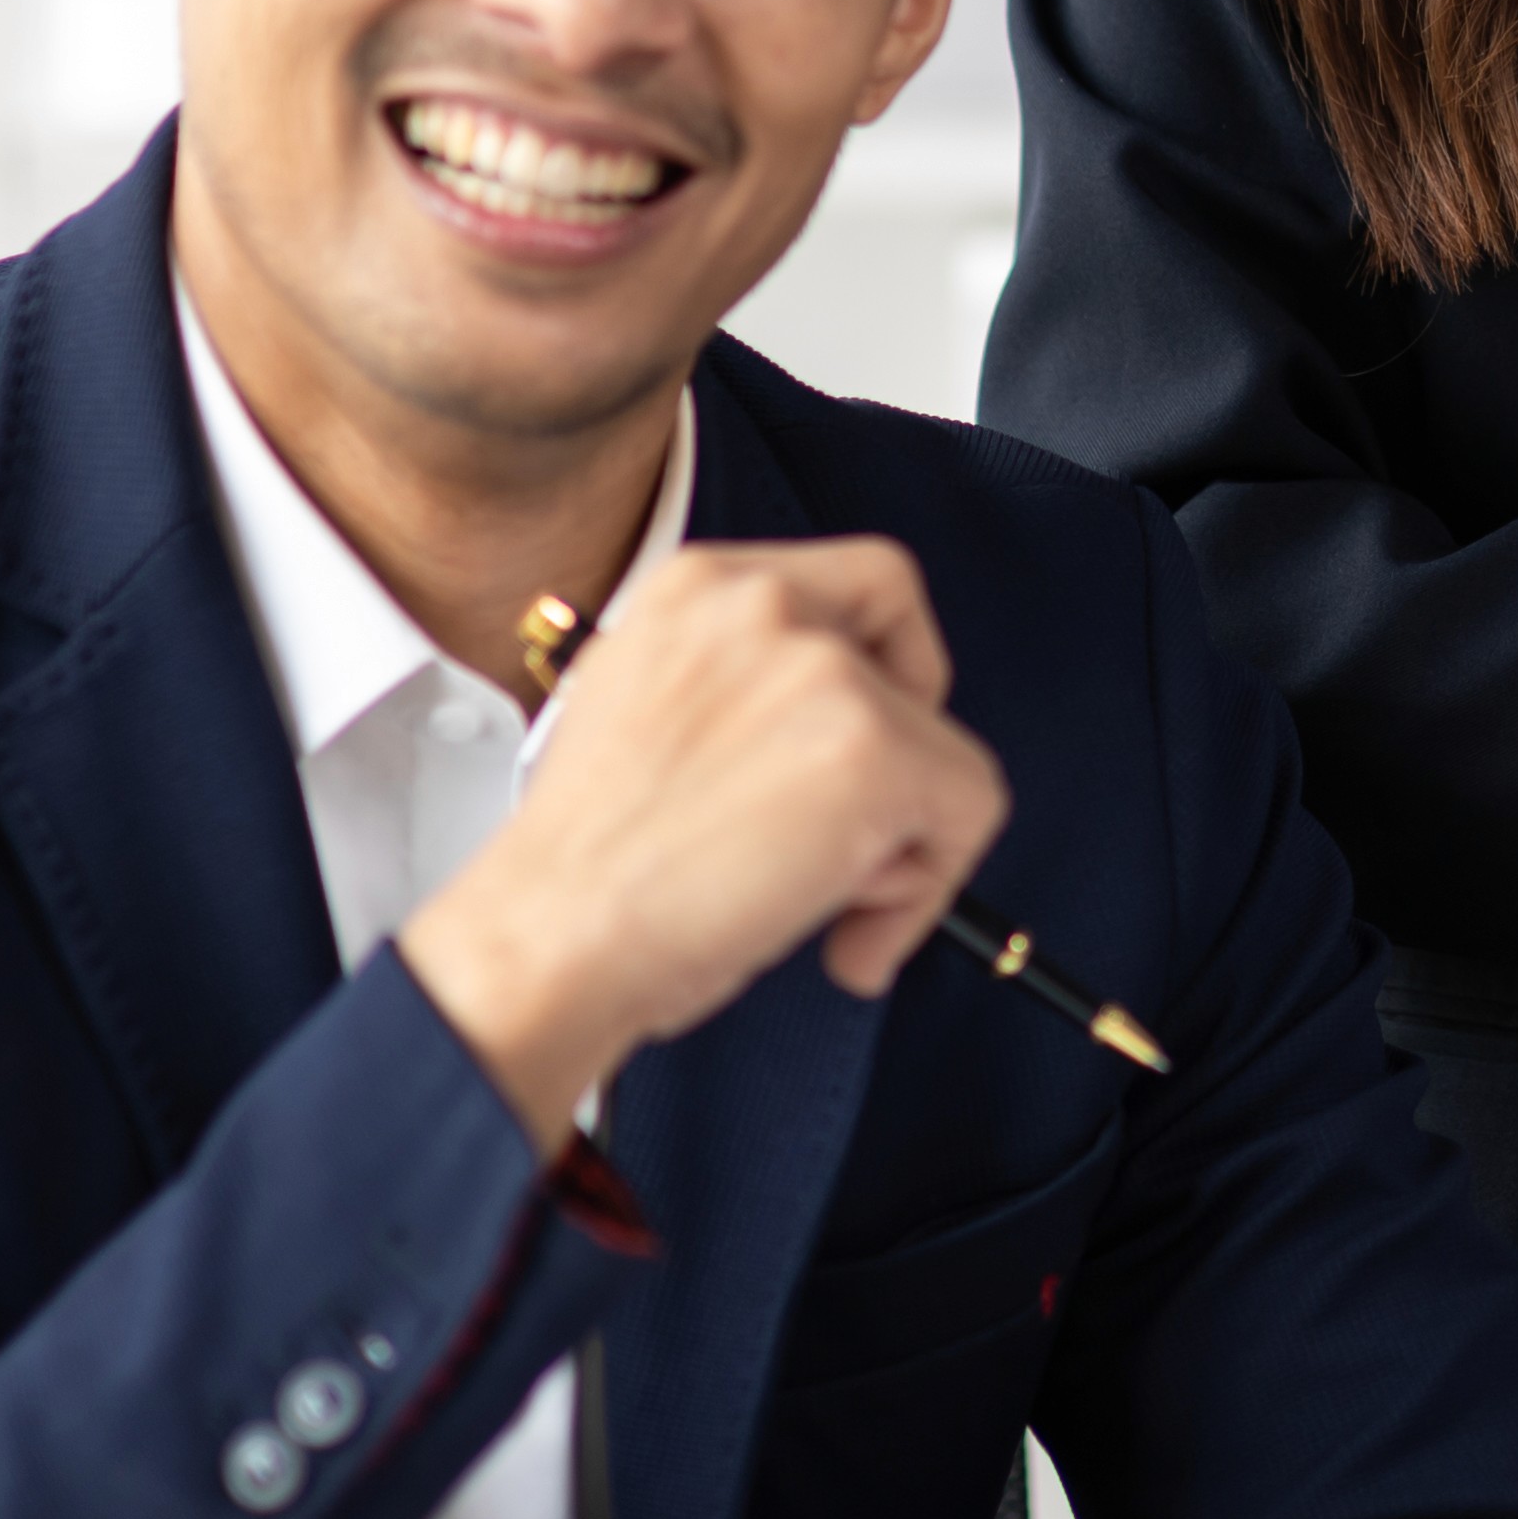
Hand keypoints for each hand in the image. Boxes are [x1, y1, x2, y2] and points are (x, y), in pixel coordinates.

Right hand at [396, 539, 1007, 1151]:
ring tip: (822, 902)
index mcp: (696, 583)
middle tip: (863, 827)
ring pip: (945, 746)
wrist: (547, 934)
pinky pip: (970, 809)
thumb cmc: (582, 863)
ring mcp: (822, 671)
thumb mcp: (646, 709)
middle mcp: (762, 602)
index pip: (857, 581)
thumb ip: (742, 693)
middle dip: (906, 743)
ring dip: (903, 839)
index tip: (856, 739)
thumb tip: (833, 745)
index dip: (880, 668)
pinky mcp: (871, 749)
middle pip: (911, 645)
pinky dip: (928, 892)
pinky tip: (849, 937)